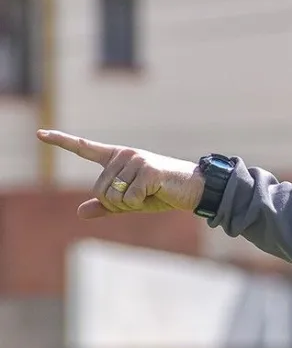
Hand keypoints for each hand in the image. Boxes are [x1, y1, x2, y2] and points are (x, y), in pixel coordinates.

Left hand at [36, 129, 204, 218]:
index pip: (85, 148)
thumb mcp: (132, 202)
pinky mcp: (147, 170)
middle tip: (140, 199)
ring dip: (129, 205)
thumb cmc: (163, 194)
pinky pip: (129, 199)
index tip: (40, 134)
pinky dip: (141, 204)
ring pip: (113, 196)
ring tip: (149, 195)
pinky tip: (156, 194)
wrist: (194, 190)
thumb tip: (80, 213)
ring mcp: (136, 160)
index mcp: (118, 158)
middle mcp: (124, 155)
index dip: (62, 141)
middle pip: (100, 190)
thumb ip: (107, 206)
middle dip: (117, 204)